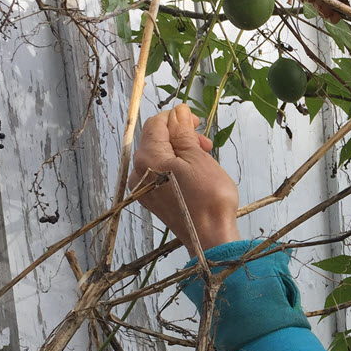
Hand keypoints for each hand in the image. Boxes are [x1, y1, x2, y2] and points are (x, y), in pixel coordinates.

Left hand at [129, 104, 240, 252]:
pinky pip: (159, 173)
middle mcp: (139, 172)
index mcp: (148, 158)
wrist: (211, 237)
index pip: (155, 124)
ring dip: (179, 151)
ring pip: (158, 156)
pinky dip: (174, 167)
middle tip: (205, 144)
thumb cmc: (209, 198)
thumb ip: (183, 132)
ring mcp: (143, 188)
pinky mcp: (151, 199)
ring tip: (202, 159)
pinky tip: (193, 173)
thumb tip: (177, 112)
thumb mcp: (198, 157)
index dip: (176, 117)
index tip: (196, 122)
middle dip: (180, 136)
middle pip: (155, 140)